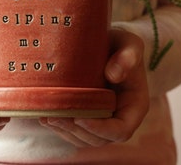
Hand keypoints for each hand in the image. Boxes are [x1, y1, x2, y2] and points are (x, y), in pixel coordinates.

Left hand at [39, 28, 148, 146]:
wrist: (107, 43)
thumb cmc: (120, 43)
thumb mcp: (129, 43)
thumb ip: (128, 56)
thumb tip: (114, 75)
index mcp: (135, 105)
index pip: (121, 130)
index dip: (100, 129)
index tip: (79, 117)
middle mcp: (120, 116)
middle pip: (100, 139)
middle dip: (76, 131)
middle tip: (55, 117)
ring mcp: (103, 117)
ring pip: (85, 138)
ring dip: (65, 131)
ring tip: (47, 117)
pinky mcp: (88, 113)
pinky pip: (75, 129)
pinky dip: (60, 127)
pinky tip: (45, 116)